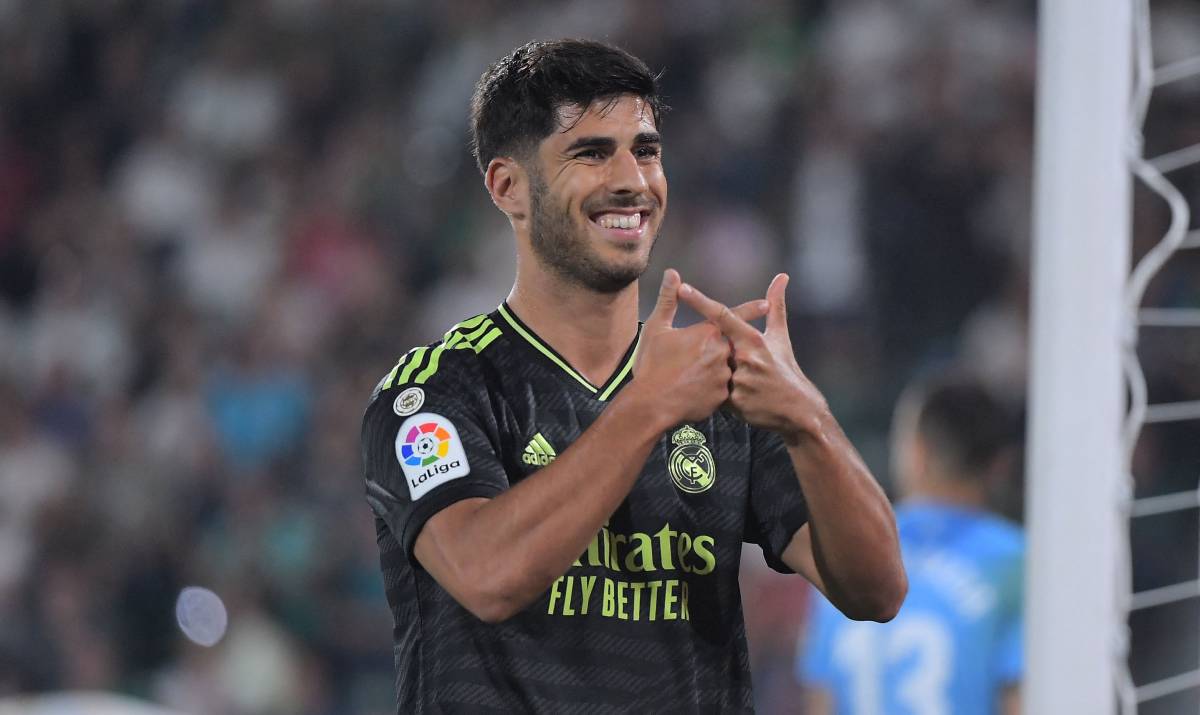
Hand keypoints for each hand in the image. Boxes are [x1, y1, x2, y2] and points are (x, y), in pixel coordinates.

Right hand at [630, 269, 767, 425]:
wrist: (651, 405)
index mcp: (709, 334)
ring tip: (691, 377)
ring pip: (726, 368)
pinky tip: (693, 392)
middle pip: (730, 345)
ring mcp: (724, 377)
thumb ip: (668, 300)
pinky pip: (721, 389)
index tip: (766, 305)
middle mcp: (722, 353)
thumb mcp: (656, 329)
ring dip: (716, 370)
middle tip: (700, 356)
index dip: (750, 310)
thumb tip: (672, 274)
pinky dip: (711, 388)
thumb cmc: (651, 365)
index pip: (733, 316)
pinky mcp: (722, 398)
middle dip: (721, 349)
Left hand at [679, 273, 829, 443]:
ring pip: (712, 371)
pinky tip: (729, 395)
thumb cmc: (785, 367)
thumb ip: (776, 305)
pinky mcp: (734, 401)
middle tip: (725, 364)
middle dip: (710, 355)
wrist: (795, 408)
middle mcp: (745, 357)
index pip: (722, 315)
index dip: (700, 301)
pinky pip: (713, 392)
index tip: (681, 288)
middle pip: (713, 347)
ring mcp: (740, 380)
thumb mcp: (780, 336)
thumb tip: (782, 276)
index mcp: (753, 339)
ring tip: (734, 383)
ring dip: (715, 375)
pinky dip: (715, 392)